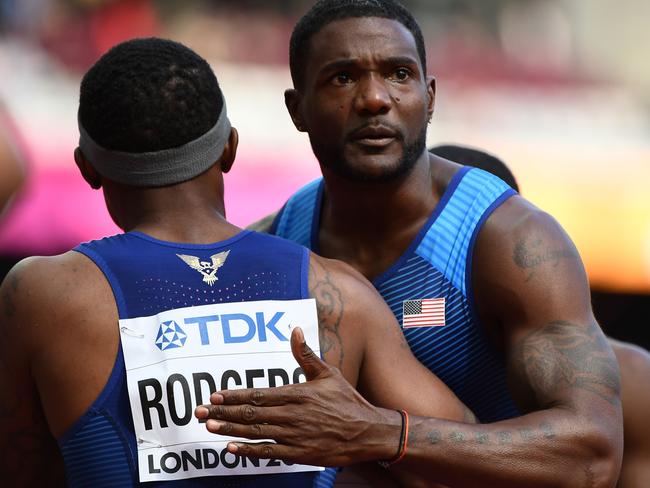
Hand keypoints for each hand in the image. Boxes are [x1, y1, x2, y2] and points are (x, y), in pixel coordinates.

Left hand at [194, 327, 399, 465]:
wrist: (368, 431)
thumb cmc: (347, 401)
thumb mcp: (328, 374)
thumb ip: (306, 355)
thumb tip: (295, 330)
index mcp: (298, 393)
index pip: (258, 394)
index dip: (234, 396)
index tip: (214, 395)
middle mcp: (293, 414)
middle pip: (251, 414)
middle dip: (223, 412)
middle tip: (200, 412)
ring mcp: (295, 435)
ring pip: (256, 432)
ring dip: (229, 430)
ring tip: (209, 427)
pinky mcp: (300, 453)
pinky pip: (269, 453)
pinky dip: (249, 451)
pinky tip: (231, 449)